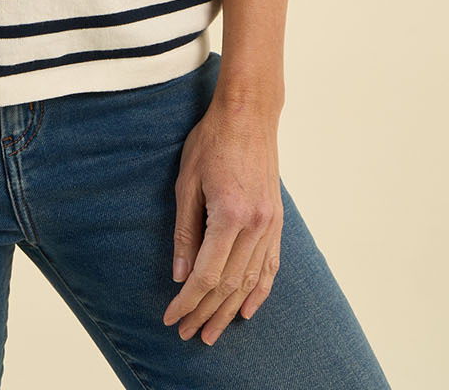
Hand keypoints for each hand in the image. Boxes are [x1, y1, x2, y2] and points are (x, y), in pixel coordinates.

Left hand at [162, 100, 283, 344]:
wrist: (248, 115)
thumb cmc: (211, 141)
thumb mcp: (186, 182)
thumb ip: (185, 232)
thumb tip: (179, 274)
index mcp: (230, 215)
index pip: (207, 274)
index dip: (188, 300)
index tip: (171, 318)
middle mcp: (255, 225)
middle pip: (230, 284)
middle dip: (206, 313)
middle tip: (186, 333)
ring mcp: (270, 224)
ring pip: (251, 281)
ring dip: (231, 310)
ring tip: (213, 332)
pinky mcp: (276, 220)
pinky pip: (271, 265)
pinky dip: (260, 291)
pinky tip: (248, 310)